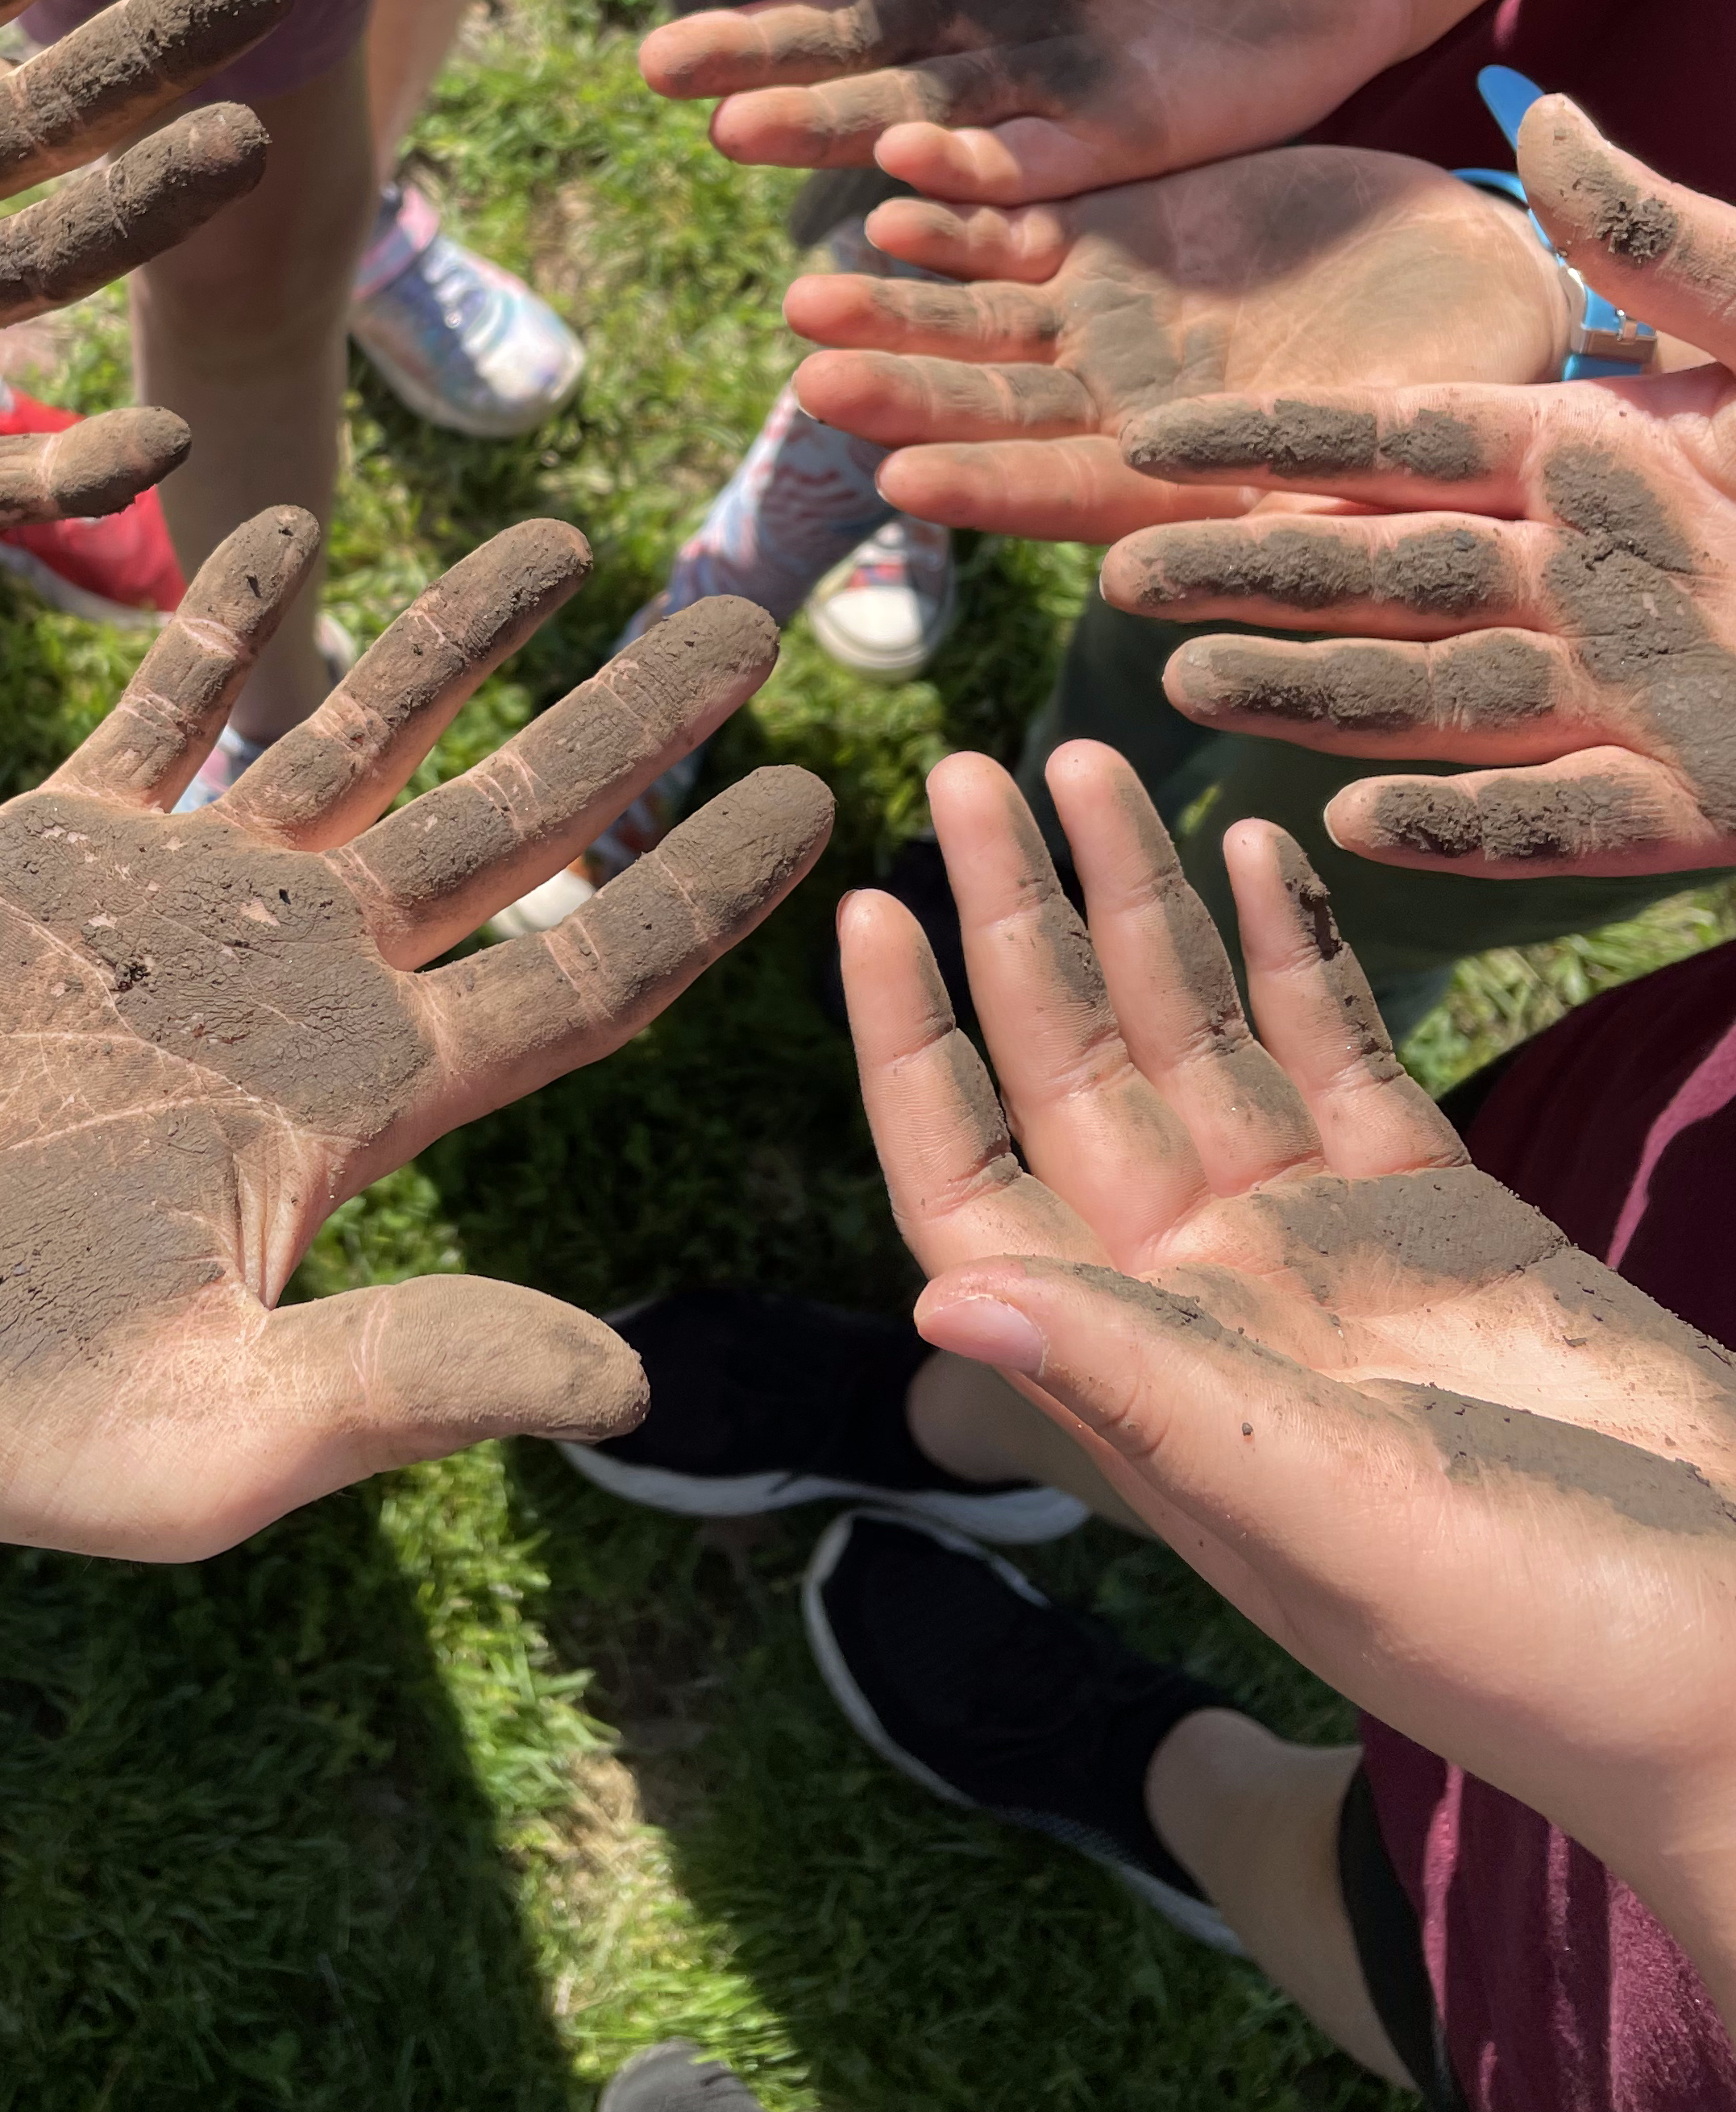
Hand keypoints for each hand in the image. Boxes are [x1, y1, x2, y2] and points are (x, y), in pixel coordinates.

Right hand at [0, 508, 830, 1552]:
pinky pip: (164, 700)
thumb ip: (412, 1378)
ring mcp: (187, 904)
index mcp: (373, 1097)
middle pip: (518, 822)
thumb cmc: (9, 1428)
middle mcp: (311, 981)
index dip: (702, 886)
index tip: (815, 797)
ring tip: (571, 537)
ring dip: (462, 635)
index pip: (587, 973)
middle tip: (749, 623)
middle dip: (634, 722)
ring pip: (359, 731)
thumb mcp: (223, 1431)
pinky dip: (227, 613)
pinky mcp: (54, 852)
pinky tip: (295, 530)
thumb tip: (633, 1384)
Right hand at [641, 0, 1407, 196]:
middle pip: (849, 31)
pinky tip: (896, 170)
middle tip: (662, 70)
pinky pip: (1021, 163)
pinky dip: (962, 173)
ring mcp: (1038, 74)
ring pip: (908, 105)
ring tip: (735, 132)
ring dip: (824, 123)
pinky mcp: (1109, 139)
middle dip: (756, 51)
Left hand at [784, 147, 1565, 540]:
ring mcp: (1104, 321)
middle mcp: (1117, 409)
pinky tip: (893, 190)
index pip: (1062, 494)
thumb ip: (1329, 490)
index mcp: (1180, 482)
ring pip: (976, 320)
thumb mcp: (1412, 445)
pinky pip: (1016, 222)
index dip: (985, 485)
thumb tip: (1263, 560)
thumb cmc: (1470, 391)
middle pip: (990, 409)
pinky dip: (957, 208)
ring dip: (897, 308)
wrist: (1481, 279)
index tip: (898, 481)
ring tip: (812, 292)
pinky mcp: (1115, 235)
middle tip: (811, 381)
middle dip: (905, 393)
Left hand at [843, 740, 1735, 1953]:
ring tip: (1085, 764)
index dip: (912, 1045)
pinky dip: (1293, 945)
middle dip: (1016, 920)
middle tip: (971, 766)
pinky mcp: (1444, 1209)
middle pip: (1072, 1067)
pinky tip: (1247, 842)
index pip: (975, 1177)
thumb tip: (938, 1302)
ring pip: (1198, 1028)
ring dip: (1141, 900)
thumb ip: (1142, 1392)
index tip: (868, 903)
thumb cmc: (1533, 1636)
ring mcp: (1321, 1238)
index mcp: (1141, 1370)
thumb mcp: (1318, 1514)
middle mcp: (1206, 1287)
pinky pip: (1339, 1045)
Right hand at [1097, 98, 1735, 875]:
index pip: (1393, 444)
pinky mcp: (1699, 792)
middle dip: (1252, 580)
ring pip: (1439, 698)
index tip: (1142, 443)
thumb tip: (1549, 111)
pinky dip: (1460, 828)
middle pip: (1383, 577)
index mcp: (1596, 447)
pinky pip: (1560, 822)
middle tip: (1123, 580)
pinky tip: (1350, 825)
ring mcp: (1634, 688)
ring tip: (1191, 690)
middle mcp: (1587, 571)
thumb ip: (1664, 239)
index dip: (1267, 443)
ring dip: (1315, 701)